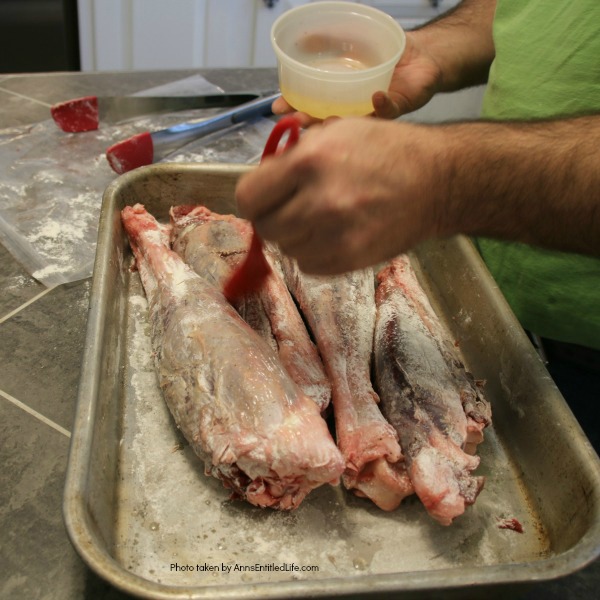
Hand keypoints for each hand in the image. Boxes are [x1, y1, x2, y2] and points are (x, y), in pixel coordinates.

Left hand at [236, 117, 444, 273]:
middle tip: (294, 207)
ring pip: (286, 249)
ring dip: (296, 237)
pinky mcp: (350, 260)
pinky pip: (308, 266)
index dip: (254, 198)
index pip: (248, 197)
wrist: (437, 181)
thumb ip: (293, 158)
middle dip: (275, 217)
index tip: (264, 198)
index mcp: (310, 161)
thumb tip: (264, 182)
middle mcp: (319, 201)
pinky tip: (332, 235)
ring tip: (320, 219)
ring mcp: (335, 236)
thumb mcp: (335, 132)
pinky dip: (314, 254)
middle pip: (266, 227)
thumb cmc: (387, 150)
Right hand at [272, 32, 441, 124]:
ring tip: (328, 118)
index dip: (293, 107)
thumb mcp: (355, 38)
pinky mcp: (396, 108)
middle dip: (309, 122)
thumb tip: (302, 38)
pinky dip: (381, 106)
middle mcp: (353, 105)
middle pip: (325, 119)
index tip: (278, 109)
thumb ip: (329, 39)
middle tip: (297, 122)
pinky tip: (376, 97)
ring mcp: (372, 110)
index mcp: (340, 92)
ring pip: (352, 124)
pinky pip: (387, 111)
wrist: (426, 55)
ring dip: (340, 122)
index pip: (310, 103)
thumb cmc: (391, 50)